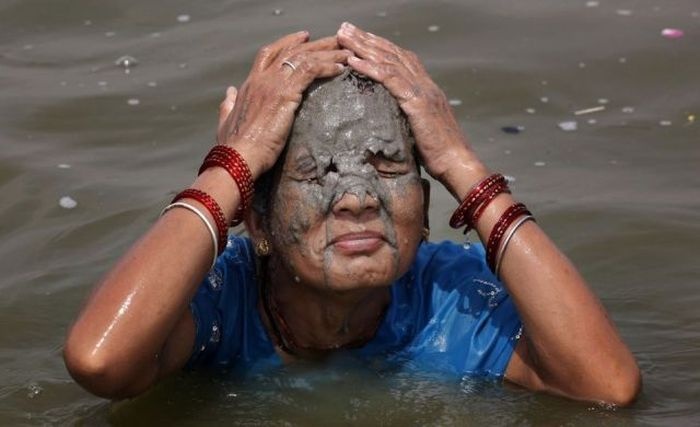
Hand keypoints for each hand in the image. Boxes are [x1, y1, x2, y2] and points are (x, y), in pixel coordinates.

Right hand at [218, 32, 350, 178]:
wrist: (238, 156)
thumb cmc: (234, 147)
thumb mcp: (226, 121)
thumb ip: (229, 105)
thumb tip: (229, 92)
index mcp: (249, 85)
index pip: (269, 54)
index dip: (287, 43)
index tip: (304, 38)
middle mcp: (261, 79)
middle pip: (290, 51)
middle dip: (314, 44)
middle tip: (334, 40)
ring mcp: (273, 85)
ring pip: (303, 58)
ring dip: (327, 53)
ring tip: (345, 52)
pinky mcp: (286, 95)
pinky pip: (310, 71)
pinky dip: (327, 67)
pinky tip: (340, 69)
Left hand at [337, 22, 487, 188]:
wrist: (457, 163)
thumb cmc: (439, 155)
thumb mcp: (420, 131)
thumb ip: (406, 119)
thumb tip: (386, 121)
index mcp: (426, 88)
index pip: (401, 58)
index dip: (379, 45)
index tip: (359, 37)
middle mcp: (425, 84)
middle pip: (392, 53)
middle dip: (366, 38)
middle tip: (345, 28)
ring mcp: (422, 91)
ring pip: (389, 60)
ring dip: (363, 46)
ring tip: (343, 36)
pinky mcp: (418, 103)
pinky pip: (390, 79)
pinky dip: (370, 68)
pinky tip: (353, 61)